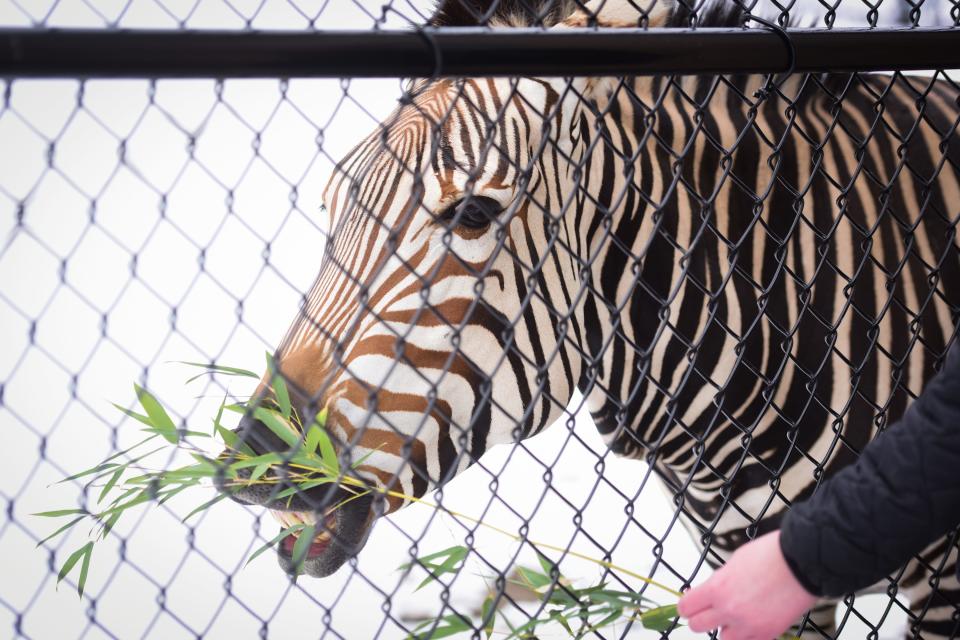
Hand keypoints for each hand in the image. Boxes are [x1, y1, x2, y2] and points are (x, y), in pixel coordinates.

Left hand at [677, 530, 817, 639]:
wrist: (802, 562)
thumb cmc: (770, 555)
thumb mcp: (734, 563)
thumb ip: (720, 581)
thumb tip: (712, 592)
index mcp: (717, 588)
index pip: (687, 607)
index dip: (688, 605)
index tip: (692, 603)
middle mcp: (729, 610)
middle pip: (698, 626)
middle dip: (701, 618)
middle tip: (710, 611)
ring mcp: (749, 625)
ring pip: (724, 638)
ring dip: (727, 628)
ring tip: (737, 616)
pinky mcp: (768, 633)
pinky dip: (748, 635)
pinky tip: (754, 621)